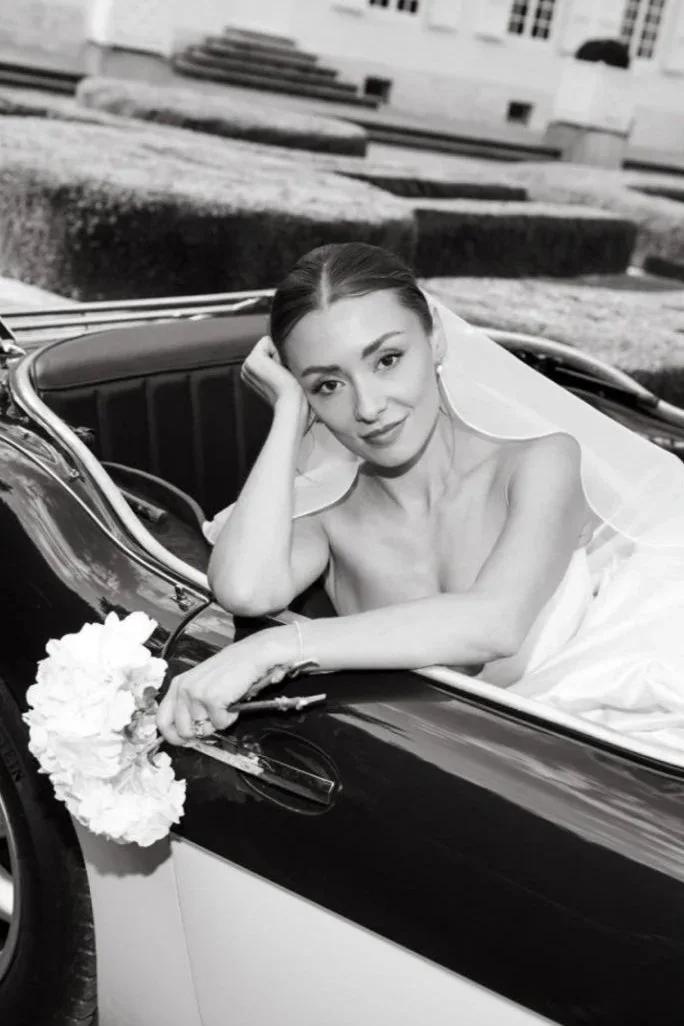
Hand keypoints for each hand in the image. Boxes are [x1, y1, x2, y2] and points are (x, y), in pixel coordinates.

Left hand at [155, 630, 293, 746]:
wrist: (251, 656)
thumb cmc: (230, 670)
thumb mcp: (201, 684)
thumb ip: (189, 705)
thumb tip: (186, 731)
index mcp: (178, 685)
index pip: (162, 720)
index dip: (172, 736)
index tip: (183, 740)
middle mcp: (184, 689)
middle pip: (182, 730)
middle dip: (199, 732)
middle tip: (213, 720)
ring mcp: (196, 694)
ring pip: (202, 728)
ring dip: (217, 722)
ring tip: (225, 704)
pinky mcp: (211, 699)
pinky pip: (220, 724)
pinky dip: (230, 718)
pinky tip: (232, 702)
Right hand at [241, 335, 307, 412]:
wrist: (291, 402)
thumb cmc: (292, 391)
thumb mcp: (281, 374)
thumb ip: (277, 362)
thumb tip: (284, 346)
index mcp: (251, 372)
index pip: (267, 349)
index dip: (278, 358)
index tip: (281, 376)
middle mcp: (246, 368)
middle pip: (266, 344)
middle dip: (277, 356)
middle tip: (281, 375)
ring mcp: (247, 364)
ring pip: (267, 342)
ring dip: (278, 356)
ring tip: (280, 374)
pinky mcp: (252, 359)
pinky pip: (267, 340)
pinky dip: (277, 353)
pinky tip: (278, 370)